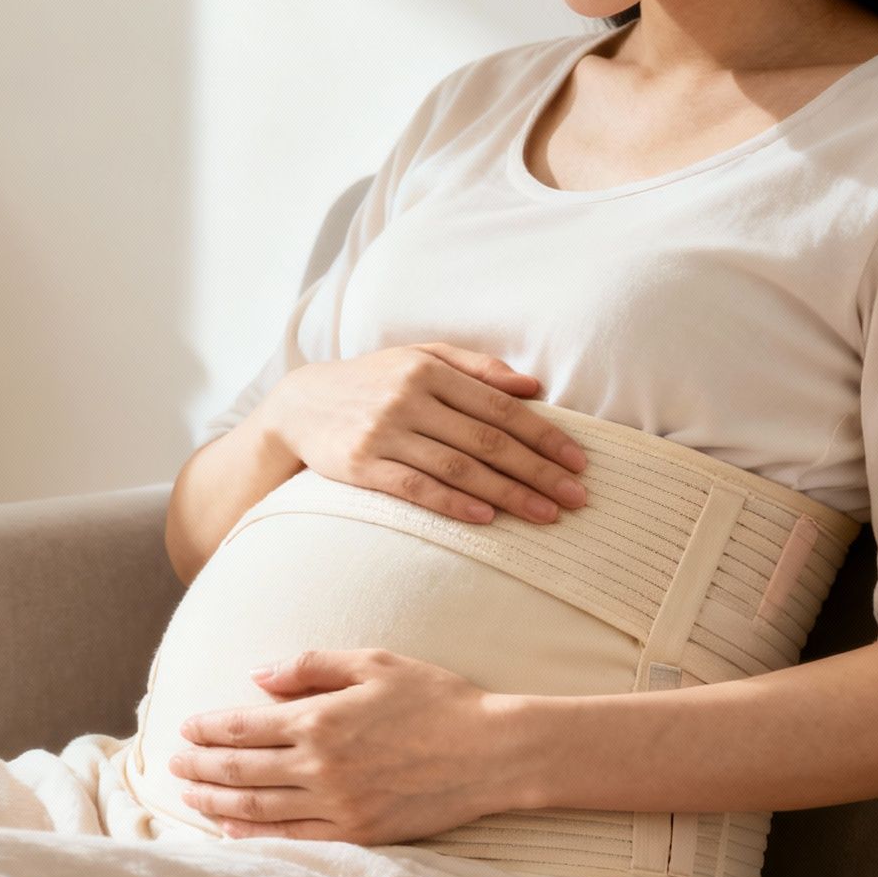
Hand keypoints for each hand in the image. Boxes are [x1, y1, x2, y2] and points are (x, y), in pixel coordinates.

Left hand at [168, 648, 527, 843]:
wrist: (491, 752)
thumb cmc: (436, 698)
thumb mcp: (374, 662)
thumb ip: (310, 665)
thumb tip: (256, 675)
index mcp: (321, 718)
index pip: (242, 727)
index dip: (207, 729)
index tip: (185, 727)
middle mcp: (321, 765)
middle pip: (239, 770)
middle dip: (198, 766)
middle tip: (172, 763)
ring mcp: (338, 805)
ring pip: (257, 807)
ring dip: (215, 802)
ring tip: (189, 795)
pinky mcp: (357, 833)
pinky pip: (292, 838)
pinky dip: (255, 835)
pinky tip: (232, 828)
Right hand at [256, 342, 589, 525]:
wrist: (299, 406)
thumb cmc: (373, 381)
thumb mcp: (420, 358)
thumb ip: (477, 368)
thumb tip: (534, 387)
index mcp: (429, 371)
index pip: (500, 407)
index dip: (544, 435)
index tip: (578, 462)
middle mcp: (408, 399)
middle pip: (487, 441)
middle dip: (537, 471)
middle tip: (577, 498)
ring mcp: (383, 433)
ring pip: (458, 468)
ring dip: (508, 494)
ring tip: (546, 515)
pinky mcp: (360, 465)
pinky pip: (415, 488)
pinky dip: (453, 504)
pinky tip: (487, 518)